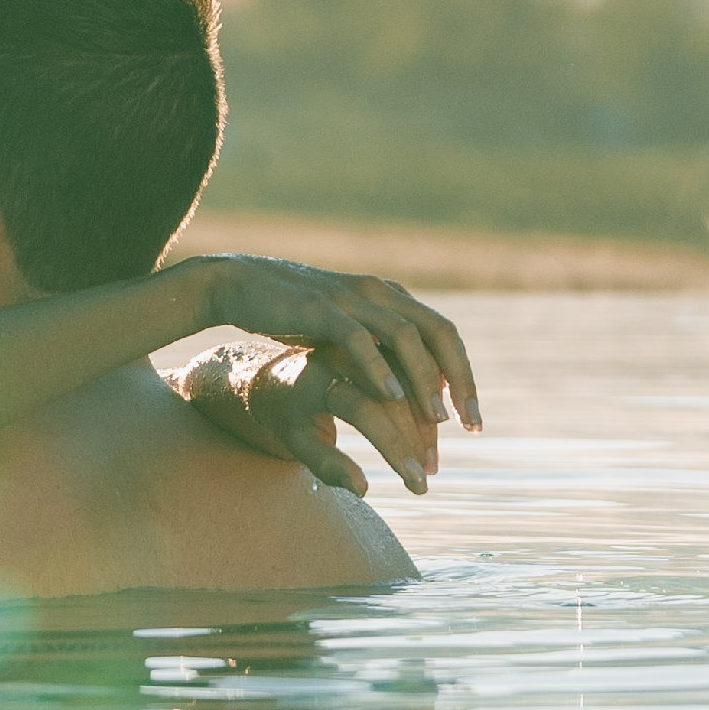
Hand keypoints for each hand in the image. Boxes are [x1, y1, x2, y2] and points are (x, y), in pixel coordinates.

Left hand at [174, 345, 442, 494]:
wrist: (276, 375)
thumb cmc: (287, 417)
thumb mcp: (297, 443)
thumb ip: (326, 466)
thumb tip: (363, 489)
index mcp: (317, 379)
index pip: (366, 411)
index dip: (394, 447)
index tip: (415, 482)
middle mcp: (343, 355)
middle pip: (395, 395)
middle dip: (418, 439)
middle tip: (427, 475)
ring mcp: (364, 346)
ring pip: (411, 380)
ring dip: (429, 422)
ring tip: (431, 464)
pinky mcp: (378, 344)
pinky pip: (414, 368)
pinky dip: (430, 398)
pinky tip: (434, 431)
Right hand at [180, 252, 481, 440]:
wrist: (237, 283)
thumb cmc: (290, 312)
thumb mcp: (343, 327)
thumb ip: (374, 344)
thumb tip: (406, 379)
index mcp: (388, 297)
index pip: (443, 334)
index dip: (463, 376)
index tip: (472, 421)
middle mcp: (378, 293)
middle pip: (438, 333)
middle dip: (460, 381)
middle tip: (471, 426)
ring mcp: (350, 298)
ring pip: (405, 336)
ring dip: (425, 379)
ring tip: (436, 420)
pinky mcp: (319, 308)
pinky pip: (357, 338)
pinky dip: (377, 367)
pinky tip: (390, 397)